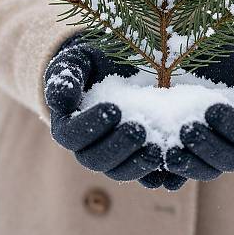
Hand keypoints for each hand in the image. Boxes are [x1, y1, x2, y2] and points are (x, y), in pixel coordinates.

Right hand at [44, 35, 162, 180]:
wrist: (120, 63)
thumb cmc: (94, 61)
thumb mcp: (79, 59)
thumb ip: (66, 76)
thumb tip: (60, 102)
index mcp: (70, 125)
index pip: (71, 135)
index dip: (89, 126)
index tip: (113, 109)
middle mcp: (90, 145)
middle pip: (96, 160)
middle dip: (118, 148)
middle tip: (138, 129)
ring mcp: (117, 155)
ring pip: (121, 171)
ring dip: (138, 165)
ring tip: (157, 149)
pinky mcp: (140, 156)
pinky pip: (148, 175)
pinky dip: (159, 174)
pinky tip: (173, 164)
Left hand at [165, 34, 233, 181]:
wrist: (215, 55)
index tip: (212, 109)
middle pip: (228, 160)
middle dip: (207, 147)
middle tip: (186, 129)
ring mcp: (209, 151)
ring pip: (203, 170)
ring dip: (187, 165)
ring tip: (168, 151)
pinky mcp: (185, 151)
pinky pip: (177, 173)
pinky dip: (165, 175)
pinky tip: (151, 170)